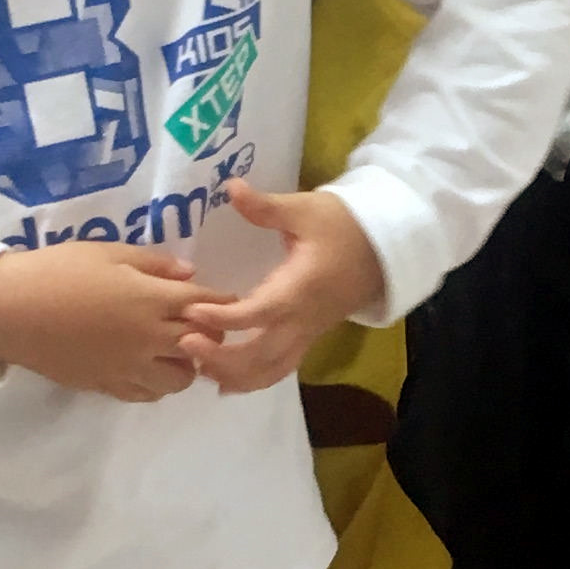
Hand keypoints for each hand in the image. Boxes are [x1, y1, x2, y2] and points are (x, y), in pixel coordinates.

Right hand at [0, 241, 219, 400]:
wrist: (12, 309)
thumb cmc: (59, 270)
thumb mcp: (108, 252)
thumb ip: (154, 264)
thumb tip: (190, 274)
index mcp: (151, 300)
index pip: (205, 305)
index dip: (222, 301)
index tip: (227, 298)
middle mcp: (148, 339)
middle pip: (202, 346)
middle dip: (211, 335)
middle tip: (203, 324)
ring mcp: (128, 367)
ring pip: (179, 380)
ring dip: (186, 364)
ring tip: (174, 349)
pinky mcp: (107, 385)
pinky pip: (147, 395)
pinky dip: (157, 384)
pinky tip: (148, 367)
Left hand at [176, 184, 383, 393]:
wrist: (385, 248)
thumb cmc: (344, 226)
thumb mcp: (306, 209)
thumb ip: (266, 207)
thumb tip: (231, 187)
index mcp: (301, 288)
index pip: (259, 313)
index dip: (224, 319)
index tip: (191, 311)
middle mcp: (303, 319)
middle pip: (261, 355)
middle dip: (221, 358)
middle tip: (183, 343)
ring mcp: (307, 333)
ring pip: (270, 371)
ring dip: (234, 376)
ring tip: (197, 368)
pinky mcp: (308, 338)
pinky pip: (279, 369)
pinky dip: (251, 380)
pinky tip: (222, 381)